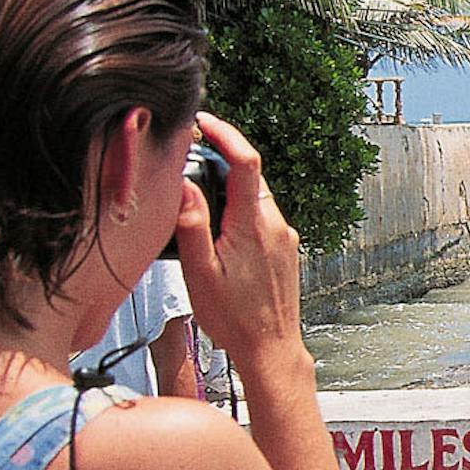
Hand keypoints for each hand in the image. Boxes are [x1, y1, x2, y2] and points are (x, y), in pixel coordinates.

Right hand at [174, 111, 306, 379]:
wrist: (270, 347)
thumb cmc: (235, 318)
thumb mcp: (200, 272)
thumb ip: (191, 225)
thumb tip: (184, 186)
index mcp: (253, 224)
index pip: (245, 161)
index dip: (225, 133)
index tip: (204, 121)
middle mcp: (274, 225)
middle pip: (250, 175)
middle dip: (222, 160)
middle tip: (192, 156)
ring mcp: (283, 237)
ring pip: (255, 196)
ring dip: (230, 187)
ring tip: (199, 195)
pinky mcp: (285, 249)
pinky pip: (261, 216)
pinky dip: (240, 208)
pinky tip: (220, 228)